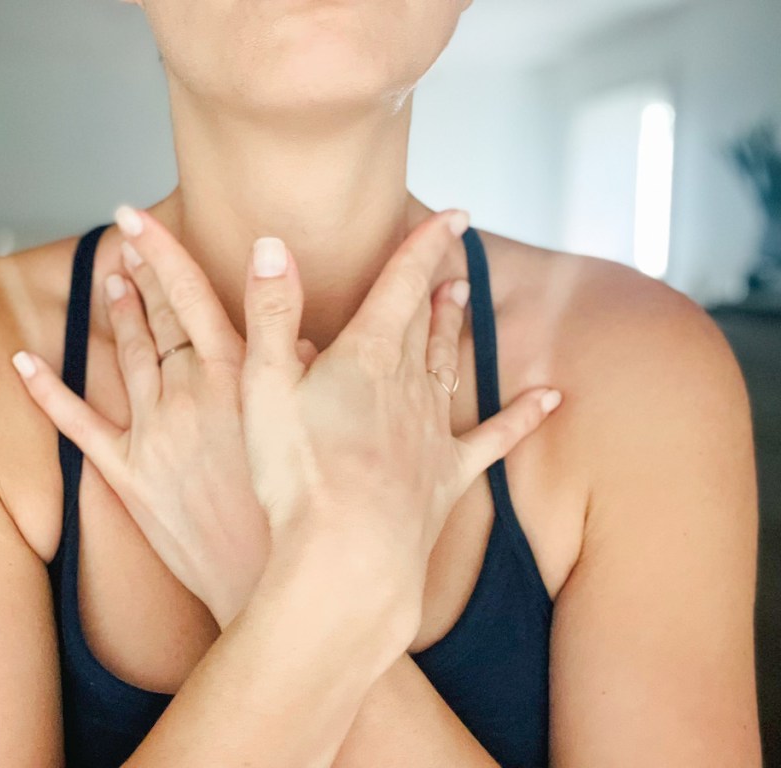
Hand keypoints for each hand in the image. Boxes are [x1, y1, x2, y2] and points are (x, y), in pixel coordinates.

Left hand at [10, 208, 301, 628]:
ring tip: (106, 277)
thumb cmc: (305, 504)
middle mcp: (188, 393)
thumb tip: (289, 332)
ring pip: (124, 356)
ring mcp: (152, 432)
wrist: (279, 576)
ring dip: (112, 313)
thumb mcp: (315, 422)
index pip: (190, 295)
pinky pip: (78, 426)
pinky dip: (47, 392)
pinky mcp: (129, 475)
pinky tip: (23, 362)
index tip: (139, 217)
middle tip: (121, 232)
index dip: (163, 252)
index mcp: (237, 376)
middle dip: (139, 270)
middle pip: (156, 317)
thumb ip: (297, 368)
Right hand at [239, 210, 561, 635]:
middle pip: (423, 321)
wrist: (347, 555)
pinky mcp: (446, 476)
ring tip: (463, 301)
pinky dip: (524, 416)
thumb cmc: (298, 473)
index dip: (426, 244)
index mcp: (365, 356)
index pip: (401, 282)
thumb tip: (271, 243)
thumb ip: (270, 311)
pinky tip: (552, 399)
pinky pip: (494, 437)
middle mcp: (407, 383)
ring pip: (447, 365)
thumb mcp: (263, 383)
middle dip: (433, 286)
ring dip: (453, 331)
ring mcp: (431, 430)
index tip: (452, 215)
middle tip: (450, 261)